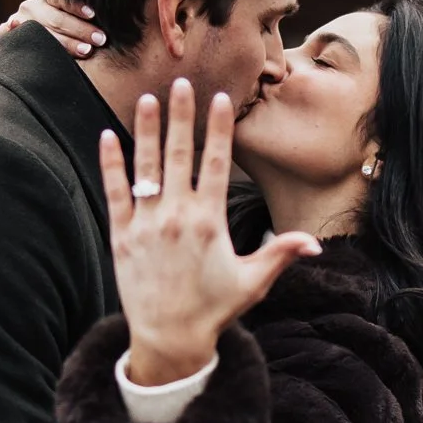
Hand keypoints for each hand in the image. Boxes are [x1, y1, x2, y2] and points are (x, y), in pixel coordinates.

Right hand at [1, 0, 104, 56]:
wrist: (31, 41)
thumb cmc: (67, 29)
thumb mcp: (74, 16)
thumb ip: (89, 14)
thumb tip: (123, 5)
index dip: (77, 5)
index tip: (94, 14)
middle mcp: (31, 7)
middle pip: (55, 18)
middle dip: (80, 30)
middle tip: (101, 39)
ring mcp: (18, 22)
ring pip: (40, 32)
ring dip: (64, 42)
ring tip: (86, 51)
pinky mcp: (7, 37)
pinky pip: (9, 35)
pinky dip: (11, 32)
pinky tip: (16, 30)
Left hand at [100, 80, 321, 386]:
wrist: (169, 338)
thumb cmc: (213, 309)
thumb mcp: (252, 282)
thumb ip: (280, 253)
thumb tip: (314, 244)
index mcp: (210, 221)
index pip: (217, 164)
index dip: (218, 129)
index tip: (219, 99)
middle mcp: (177, 216)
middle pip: (180, 155)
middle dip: (181, 117)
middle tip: (180, 84)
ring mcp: (146, 224)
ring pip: (145, 167)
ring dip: (146, 130)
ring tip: (147, 99)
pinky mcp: (121, 236)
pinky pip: (114, 192)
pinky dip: (111, 164)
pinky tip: (107, 136)